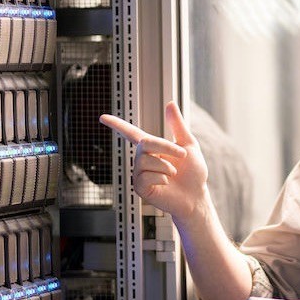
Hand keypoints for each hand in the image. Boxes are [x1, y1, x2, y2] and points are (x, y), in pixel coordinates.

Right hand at [99, 102, 208, 221]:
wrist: (196, 196)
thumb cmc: (193, 173)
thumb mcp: (189, 145)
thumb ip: (177, 125)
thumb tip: (170, 104)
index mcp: (153, 149)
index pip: (131, 133)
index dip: (117, 125)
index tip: (103, 117)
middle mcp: (143, 160)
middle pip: (144, 144)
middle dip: (166, 147)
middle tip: (182, 155)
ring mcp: (140, 174)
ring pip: (145, 161)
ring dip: (166, 165)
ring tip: (174, 173)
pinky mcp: (141, 188)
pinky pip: (145, 177)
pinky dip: (160, 177)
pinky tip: (166, 182)